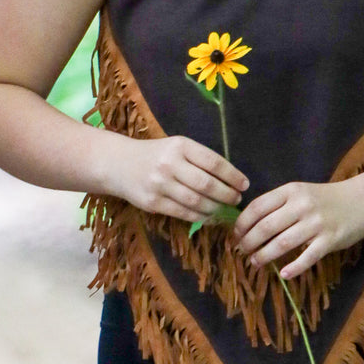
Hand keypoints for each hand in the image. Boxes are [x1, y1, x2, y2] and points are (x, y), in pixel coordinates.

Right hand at [113, 135, 247, 222]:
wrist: (119, 163)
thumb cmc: (155, 154)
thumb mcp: (176, 146)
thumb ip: (199, 159)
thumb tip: (231, 180)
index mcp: (179, 145)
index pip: (213, 162)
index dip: (233, 176)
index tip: (244, 185)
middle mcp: (169, 164)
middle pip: (207, 185)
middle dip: (227, 195)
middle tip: (237, 200)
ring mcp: (159, 184)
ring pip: (197, 202)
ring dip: (216, 209)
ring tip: (225, 210)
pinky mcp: (152, 202)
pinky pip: (183, 213)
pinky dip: (200, 217)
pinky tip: (210, 217)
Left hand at [232, 176, 363, 278]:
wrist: (362, 202)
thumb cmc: (324, 199)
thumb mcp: (299, 192)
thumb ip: (277, 204)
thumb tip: (248, 223)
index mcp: (290, 191)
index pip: (258, 207)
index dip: (242, 223)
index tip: (235, 234)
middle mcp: (301, 206)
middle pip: (266, 227)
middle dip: (249, 241)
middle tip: (242, 251)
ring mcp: (316, 224)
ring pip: (282, 243)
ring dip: (264, 255)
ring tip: (255, 262)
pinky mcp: (330, 241)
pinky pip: (307, 257)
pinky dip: (294, 268)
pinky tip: (283, 274)